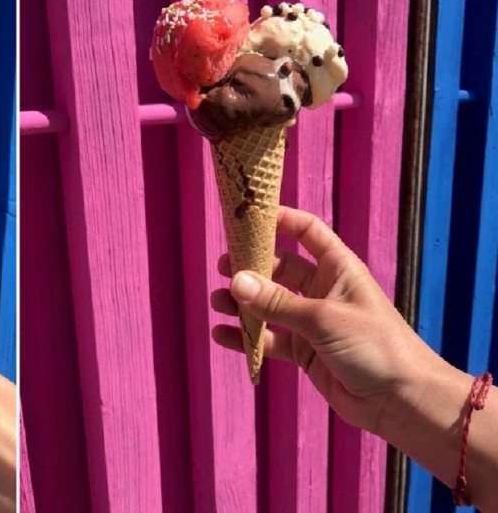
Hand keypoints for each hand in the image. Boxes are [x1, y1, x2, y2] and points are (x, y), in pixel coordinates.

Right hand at [210, 206, 441, 433]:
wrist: (402, 401)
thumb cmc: (375, 346)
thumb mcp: (322, 319)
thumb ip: (276, 302)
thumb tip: (234, 281)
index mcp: (337, 268)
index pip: (307, 232)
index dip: (280, 220)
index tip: (247, 218)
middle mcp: (322, 290)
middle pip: (279, 268)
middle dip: (250, 268)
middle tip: (222, 268)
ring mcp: (311, 322)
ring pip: (269, 305)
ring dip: (243, 304)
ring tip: (217, 303)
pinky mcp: (304, 351)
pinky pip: (269, 339)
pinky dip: (247, 338)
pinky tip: (222, 335)